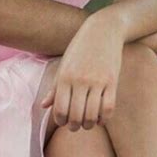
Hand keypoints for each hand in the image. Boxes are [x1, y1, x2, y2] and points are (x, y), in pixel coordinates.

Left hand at [41, 13, 122, 130]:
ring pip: (92, 114)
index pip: (60, 109)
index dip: (61, 121)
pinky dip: (104, 118)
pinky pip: (108, 108)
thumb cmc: (80, 50)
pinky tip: (101, 118)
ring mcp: (97, 81)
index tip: (63, 121)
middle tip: (75, 126)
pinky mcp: (112, 82)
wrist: (103, 31)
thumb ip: (55, 88)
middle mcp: (80, 80)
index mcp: (65, 77)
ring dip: (89, 125)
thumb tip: (44, 106)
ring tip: (88, 124)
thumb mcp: (64, 66)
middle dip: (75, 126)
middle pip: (76, 115)